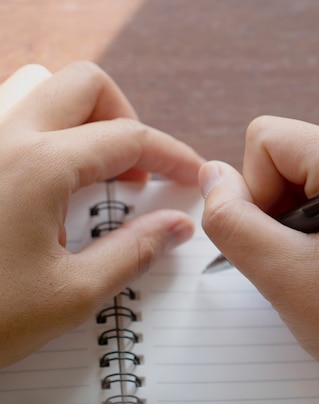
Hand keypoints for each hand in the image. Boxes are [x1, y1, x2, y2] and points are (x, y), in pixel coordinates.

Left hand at [0, 62, 203, 366]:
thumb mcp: (70, 293)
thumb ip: (134, 251)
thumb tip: (175, 226)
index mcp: (37, 166)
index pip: (129, 137)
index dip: (172, 154)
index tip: (190, 174)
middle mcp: (4, 138)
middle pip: (86, 85)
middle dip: (127, 119)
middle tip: (138, 168)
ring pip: (41, 88)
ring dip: (82, 116)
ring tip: (94, 166)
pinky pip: (12, 114)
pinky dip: (46, 131)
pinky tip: (50, 177)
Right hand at [200, 116, 318, 403]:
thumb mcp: (284, 276)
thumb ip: (232, 221)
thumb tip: (213, 176)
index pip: (272, 139)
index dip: (255, 190)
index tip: (279, 243)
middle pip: (293, 158)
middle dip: (280, 211)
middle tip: (302, 265)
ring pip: (313, 183)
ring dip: (300, 227)